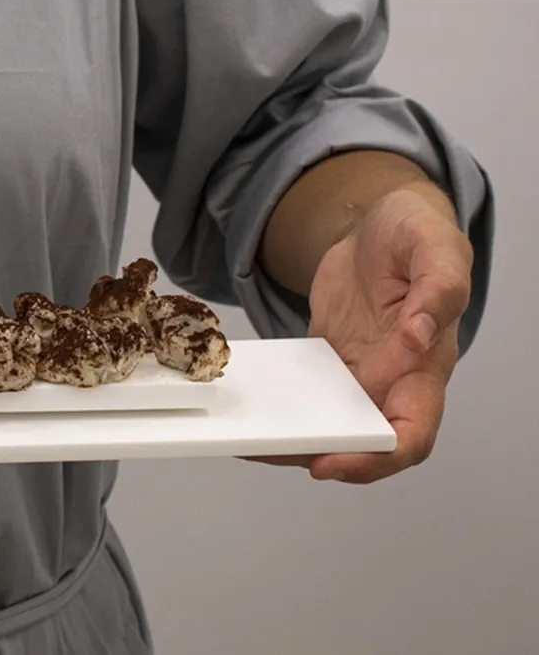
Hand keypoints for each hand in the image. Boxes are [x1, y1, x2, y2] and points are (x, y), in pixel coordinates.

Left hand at [264, 184, 472, 483]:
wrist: (381, 222)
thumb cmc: (417, 232)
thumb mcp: (435, 244)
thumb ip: (438, 288)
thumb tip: (418, 335)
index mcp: (427, 363)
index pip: (414, 432)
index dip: (377, 456)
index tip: (331, 461)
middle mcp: (396, 379)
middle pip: (367, 443)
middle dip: (322, 456)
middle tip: (269, 450)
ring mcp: (361, 373)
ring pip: (333, 425)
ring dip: (294, 439)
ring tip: (245, 439)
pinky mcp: (331, 362)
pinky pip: (309, 396)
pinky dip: (284, 407)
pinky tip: (246, 407)